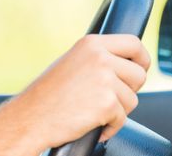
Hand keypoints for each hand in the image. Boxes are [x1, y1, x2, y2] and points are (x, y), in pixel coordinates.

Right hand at [10, 34, 149, 150]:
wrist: (30, 115)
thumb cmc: (47, 93)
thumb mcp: (72, 62)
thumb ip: (98, 58)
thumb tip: (126, 63)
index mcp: (90, 44)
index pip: (133, 44)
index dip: (141, 59)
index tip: (138, 68)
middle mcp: (99, 58)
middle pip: (139, 74)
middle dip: (128, 90)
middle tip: (105, 96)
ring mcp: (104, 80)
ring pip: (132, 99)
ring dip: (117, 110)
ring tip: (91, 109)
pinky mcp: (107, 103)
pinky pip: (122, 119)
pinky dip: (110, 126)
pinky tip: (90, 121)